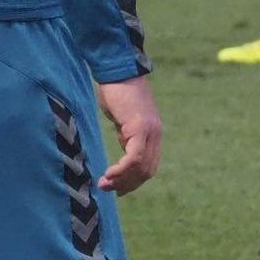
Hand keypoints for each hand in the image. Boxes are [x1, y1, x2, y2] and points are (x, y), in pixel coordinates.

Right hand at [95, 76, 161, 194]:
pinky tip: (109, 174)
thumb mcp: (123, 121)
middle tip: (108, 189)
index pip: (149, 166)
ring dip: (122, 180)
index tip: (118, 189)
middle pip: (147, 170)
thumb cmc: (116, 92)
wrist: (117, 70)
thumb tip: (125, 158)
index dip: (134, 181)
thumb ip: (127, 137)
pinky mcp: (139, 127)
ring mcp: (149, 131)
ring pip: (141, 167)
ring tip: (104, 184)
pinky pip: (134, 158)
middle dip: (127, 184)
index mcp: (153, 133)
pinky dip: (122, 170)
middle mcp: (155, 134)